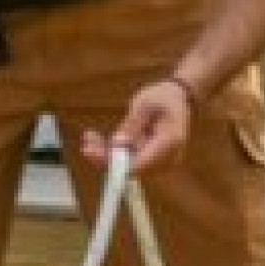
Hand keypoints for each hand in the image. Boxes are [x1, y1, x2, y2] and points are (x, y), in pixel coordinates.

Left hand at [79, 78, 194, 175]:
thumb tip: (118, 144)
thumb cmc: (164, 96)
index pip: (144, 163)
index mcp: (171, 140)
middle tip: (86, 145)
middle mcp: (167, 157)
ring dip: (104, 155)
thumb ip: (133, 124)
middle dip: (106, 159)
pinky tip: (92, 138)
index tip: (97, 157)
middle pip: (133, 169)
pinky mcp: (148, 159)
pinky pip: (126, 161)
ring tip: (88, 137)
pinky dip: (109, 152)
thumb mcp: (146, 104)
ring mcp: (158, 161)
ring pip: (126, 167)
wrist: (178, 98)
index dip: (120, 166)